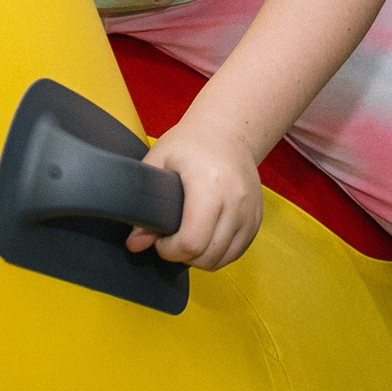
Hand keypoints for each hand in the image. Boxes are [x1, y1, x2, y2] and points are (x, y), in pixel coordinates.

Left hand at [127, 121, 262, 270]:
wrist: (227, 132)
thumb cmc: (190, 144)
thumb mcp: (159, 162)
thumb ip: (144, 204)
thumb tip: (135, 242)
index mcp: (208, 185)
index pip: (192, 241)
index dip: (170, 251)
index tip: (160, 240)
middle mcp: (235, 200)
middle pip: (208, 256)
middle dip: (183, 256)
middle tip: (170, 240)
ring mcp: (250, 211)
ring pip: (224, 258)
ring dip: (201, 258)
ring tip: (187, 237)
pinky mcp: (256, 218)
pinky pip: (237, 251)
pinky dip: (219, 253)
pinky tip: (204, 237)